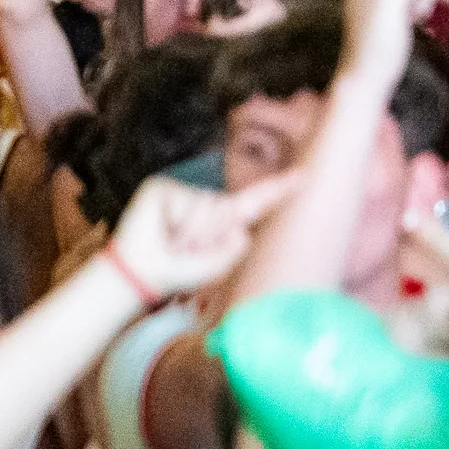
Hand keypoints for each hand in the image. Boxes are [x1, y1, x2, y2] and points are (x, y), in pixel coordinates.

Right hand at [103, 173, 295, 297]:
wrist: (144, 273)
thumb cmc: (181, 271)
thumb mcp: (221, 262)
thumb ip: (237, 241)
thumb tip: (236, 218)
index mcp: (224, 219)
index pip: (256, 201)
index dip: (280, 188)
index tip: (305, 175)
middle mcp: (206, 201)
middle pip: (229, 210)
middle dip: (211, 236)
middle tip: (187, 250)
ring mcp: (184, 191)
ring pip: (207, 208)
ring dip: (192, 234)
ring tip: (174, 242)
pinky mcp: (162, 187)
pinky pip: (185, 203)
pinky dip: (178, 223)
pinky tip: (163, 230)